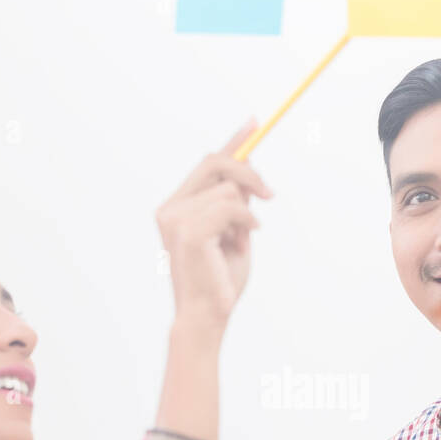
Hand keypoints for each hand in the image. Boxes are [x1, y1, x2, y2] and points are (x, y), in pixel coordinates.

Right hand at [154, 119, 272, 330]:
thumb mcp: (233, 234)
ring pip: (228, 188)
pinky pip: (232, 207)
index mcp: (177, 207)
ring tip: (241, 242)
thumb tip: (250, 171)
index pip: (206, 164)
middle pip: (214, 162)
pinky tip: (243, 243)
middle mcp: (171, 208)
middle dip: (249, 172)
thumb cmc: (219, 282)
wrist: (207, 316)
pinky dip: (246, 223)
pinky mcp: (190, 230)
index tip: (254, 122)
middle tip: (269, 195)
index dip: (232, 141)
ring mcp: (176, 218)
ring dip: (246, 215)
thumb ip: (235, 204)